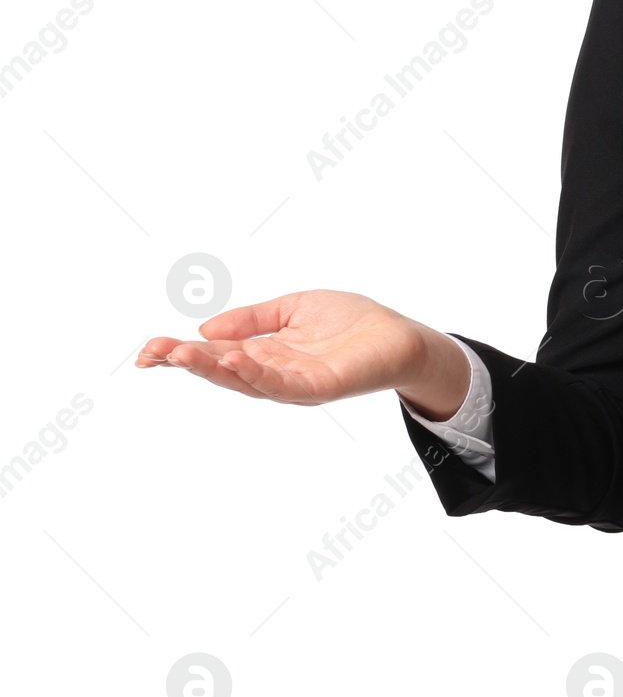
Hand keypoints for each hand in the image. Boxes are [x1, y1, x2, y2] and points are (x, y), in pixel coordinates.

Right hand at [136, 289, 452, 409]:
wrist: (401, 337)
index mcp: (265, 353)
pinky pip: (281, 384)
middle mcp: (273, 373)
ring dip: (212, 370)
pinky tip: (234, 360)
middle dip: (186, 362)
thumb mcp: (293, 309)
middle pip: (222, 371)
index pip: (216, 353)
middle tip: (151, 353)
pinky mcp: (318, 387)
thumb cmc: (351, 322)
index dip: (182, 353)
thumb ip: (252, 319)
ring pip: (245, 381)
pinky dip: (256, 374)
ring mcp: (294, 383)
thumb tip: (205, 328)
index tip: (148, 350)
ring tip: (181, 355)